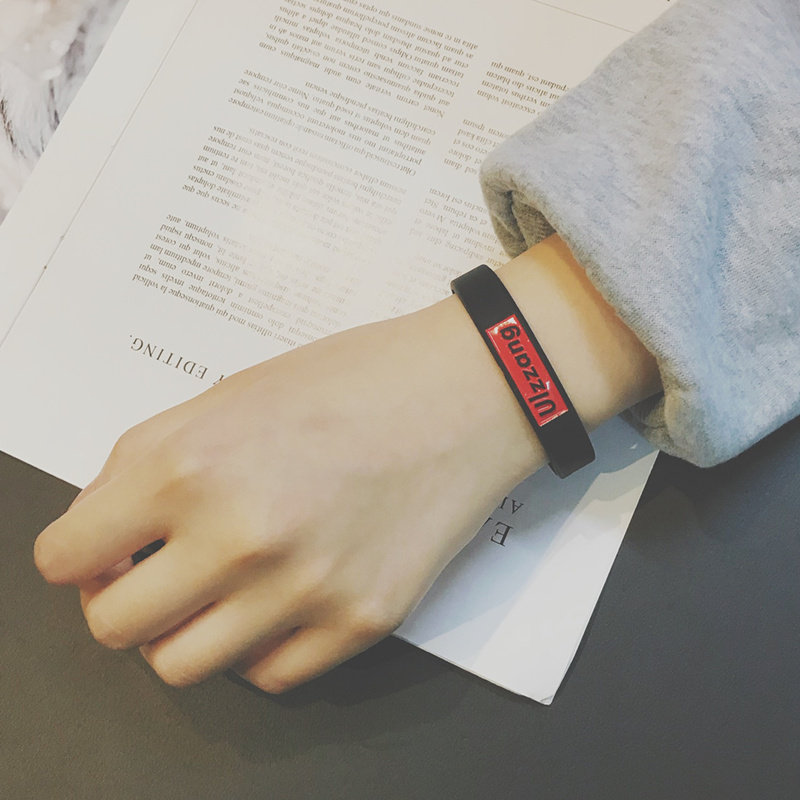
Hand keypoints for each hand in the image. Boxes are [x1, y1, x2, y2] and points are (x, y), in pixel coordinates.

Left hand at [34, 297, 540, 691]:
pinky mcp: (360, 622)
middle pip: (115, 626)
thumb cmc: (351, 381)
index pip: (66, 556)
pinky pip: (268, 674)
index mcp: (189, 466)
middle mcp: (240, 537)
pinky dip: (259, 643)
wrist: (463, 392)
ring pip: (182, 666)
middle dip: (123, 596)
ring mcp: (304, 590)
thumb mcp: (227, 397)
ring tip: (223, 587)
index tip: (101, 550)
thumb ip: (147, 464)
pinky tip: (284, 597)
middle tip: (159, 568)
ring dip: (187, 628)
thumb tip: (101, 534)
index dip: (78, 553)